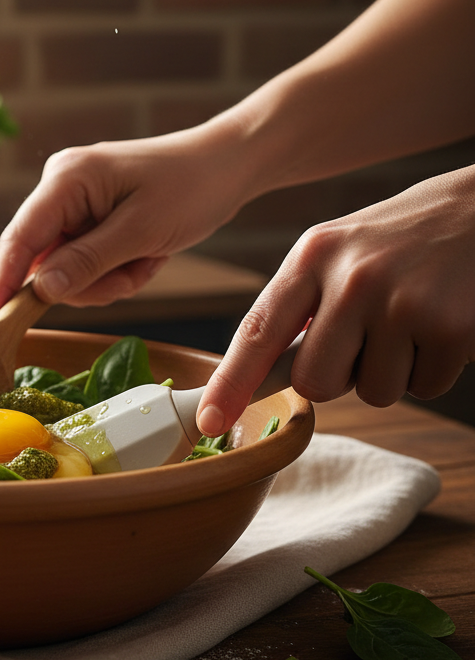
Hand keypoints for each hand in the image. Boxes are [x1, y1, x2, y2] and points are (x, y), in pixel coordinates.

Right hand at [0, 130, 247, 320]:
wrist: (229, 166)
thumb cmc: (191, 187)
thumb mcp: (141, 231)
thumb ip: (87, 262)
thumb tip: (39, 290)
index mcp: (66, 179)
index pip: (18, 239)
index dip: (1, 283)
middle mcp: (61, 188)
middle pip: (45, 261)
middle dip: (88, 282)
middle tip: (131, 276)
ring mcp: (74, 204)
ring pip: (68, 269)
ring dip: (108, 279)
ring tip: (145, 260)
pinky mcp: (90, 218)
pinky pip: (87, 262)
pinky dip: (117, 271)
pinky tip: (146, 256)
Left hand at [197, 166, 474, 434]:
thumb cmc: (402, 239)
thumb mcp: (338, 251)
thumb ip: (300, 308)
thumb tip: (259, 378)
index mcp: (312, 256)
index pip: (257, 331)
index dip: (231, 383)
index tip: (208, 421)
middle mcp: (351, 278)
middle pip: (315, 382)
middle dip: (339, 377)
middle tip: (367, 337)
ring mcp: (402, 303)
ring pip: (374, 392)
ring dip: (393, 371)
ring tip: (411, 319)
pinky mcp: (451, 328)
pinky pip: (425, 387)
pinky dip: (434, 368)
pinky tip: (442, 323)